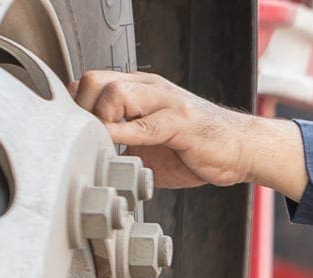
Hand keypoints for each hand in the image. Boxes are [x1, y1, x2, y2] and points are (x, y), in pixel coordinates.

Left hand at [73, 70, 306, 197]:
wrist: (239, 149)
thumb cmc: (193, 150)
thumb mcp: (146, 146)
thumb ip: (118, 145)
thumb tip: (86, 162)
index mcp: (137, 90)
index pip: (89, 83)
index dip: (75, 108)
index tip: (73, 137)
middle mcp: (148, 87)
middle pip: (94, 81)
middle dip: (81, 113)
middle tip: (84, 143)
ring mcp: (165, 101)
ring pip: (116, 94)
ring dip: (99, 122)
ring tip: (99, 148)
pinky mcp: (180, 121)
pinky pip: (144, 124)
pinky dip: (122, 135)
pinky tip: (113, 149)